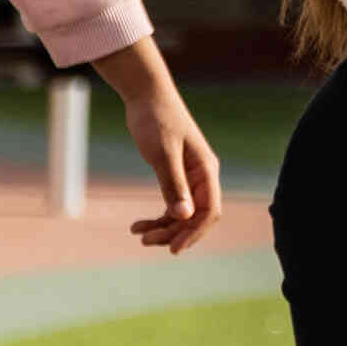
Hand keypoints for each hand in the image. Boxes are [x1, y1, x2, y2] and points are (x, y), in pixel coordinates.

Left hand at [91, 39, 223, 254]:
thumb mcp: (162, 154)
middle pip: (196, 215)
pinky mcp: (175, 173)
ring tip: (138, 232)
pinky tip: (138, 223)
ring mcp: (190, 176)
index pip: (209, 211)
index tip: (172, 249)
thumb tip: (184, 217)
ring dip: (164, 227)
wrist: (147, 96)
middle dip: (174, 232)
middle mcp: (202, 176)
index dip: (194, 232)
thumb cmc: (156, 121)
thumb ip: (174, 186)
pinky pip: (172, 203)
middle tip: (145, 241)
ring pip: (183, 213)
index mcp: (206, 170)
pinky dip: (158, 216)